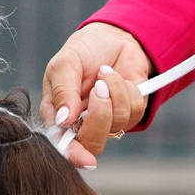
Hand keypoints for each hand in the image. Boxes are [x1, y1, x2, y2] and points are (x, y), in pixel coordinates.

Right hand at [38, 24, 151, 170]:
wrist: (113, 36)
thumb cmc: (83, 50)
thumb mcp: (65, 64)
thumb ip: (62, 92)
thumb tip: (62, 121)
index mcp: (59, 116)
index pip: (64, 146)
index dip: (74, 156)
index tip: (85, 159)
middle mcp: (82, 123)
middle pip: (94, 143)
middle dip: (100, 116)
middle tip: (99, 87)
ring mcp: (108, 119)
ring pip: (118, 123)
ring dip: (114, 91)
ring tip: (105, 72)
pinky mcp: (131, 111)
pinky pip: (135, 110)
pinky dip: (127, 88)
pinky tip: (117, 76)